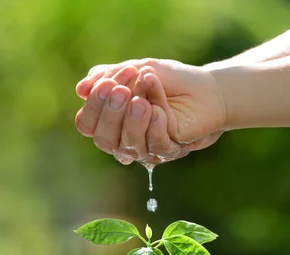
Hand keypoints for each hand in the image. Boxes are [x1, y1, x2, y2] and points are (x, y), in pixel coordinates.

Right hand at [75, 59, 225, 163]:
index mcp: (112, 121)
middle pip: (103, 140)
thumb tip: (81, 89)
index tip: (108, 83)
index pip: (87, 124)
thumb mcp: (138, 70)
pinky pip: (156, 145)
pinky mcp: (170, 150)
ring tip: (142, 101)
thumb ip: (110, 77)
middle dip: (110, 115)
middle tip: (123, 91)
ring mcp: (147, 147)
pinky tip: (158, 111)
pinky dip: (154, 127)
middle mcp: (126, 139)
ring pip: (128, 146)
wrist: (208, 88)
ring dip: (132, 122)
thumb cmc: (171, 80)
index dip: (94, 106)